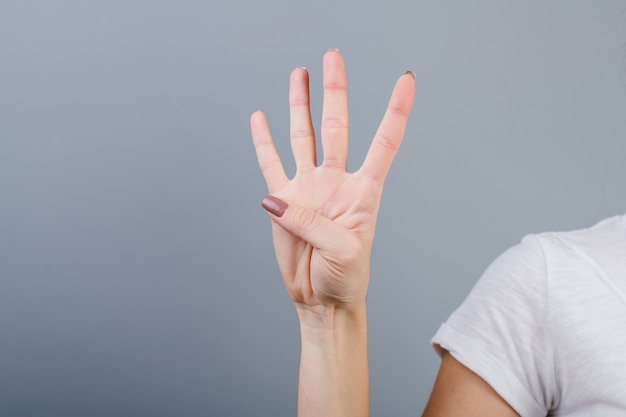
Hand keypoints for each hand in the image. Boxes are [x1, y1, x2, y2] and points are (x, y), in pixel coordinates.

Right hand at [252, 50, 414, 311]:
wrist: (321, 299)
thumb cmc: (345, 278)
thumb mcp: (341, 251)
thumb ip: (311, 222)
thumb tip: (274, 199)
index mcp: (363, 190)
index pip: (384, 141)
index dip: (396, 110)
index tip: (406, 79)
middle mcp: (336, 181)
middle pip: (336, 126)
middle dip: (334, 91)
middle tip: (332, 58)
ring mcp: (308, 188)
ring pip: (302, 136)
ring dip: (300, 105)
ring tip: (299, 74)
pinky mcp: (284, 202)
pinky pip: (272, 163)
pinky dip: (264, 140)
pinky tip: (261, 117)